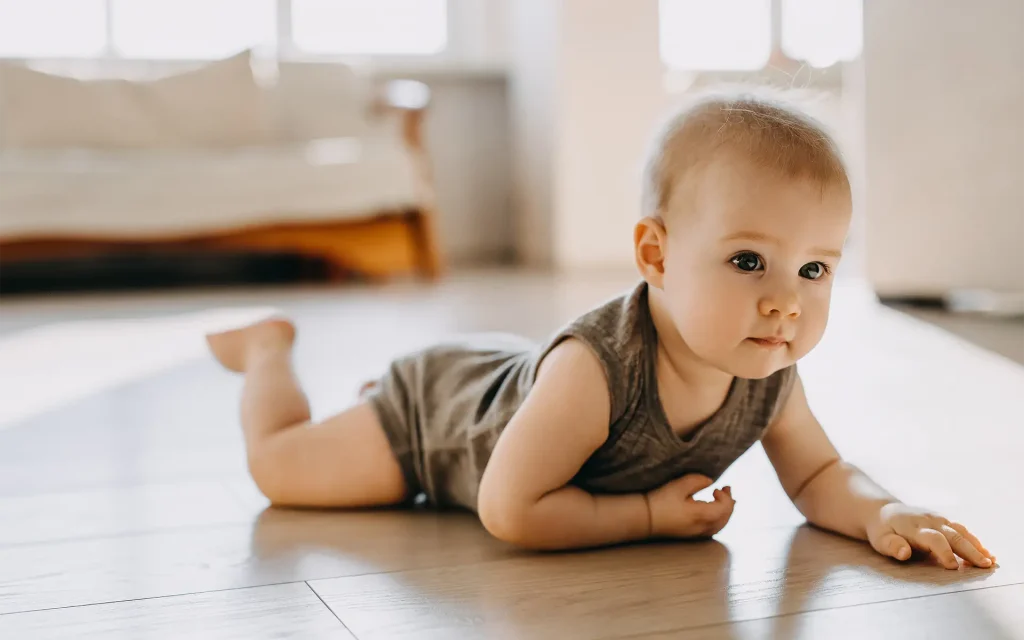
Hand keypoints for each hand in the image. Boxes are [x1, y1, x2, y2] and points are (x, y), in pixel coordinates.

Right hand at [646, 474, 735, 538]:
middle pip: (725, 518)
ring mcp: (698, 533)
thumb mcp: (678, 485)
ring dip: (725, 512)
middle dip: (729, 503)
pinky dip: (718, 520)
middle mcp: (703, 527)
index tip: (717, 487)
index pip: (725, 508)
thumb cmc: (661, 501)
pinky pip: (713, 529)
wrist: (646, 519)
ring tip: (724, 500)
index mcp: (702, 515)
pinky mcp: (691, 535)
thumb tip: (710, 481)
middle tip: (726, 489)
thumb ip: (697, 481)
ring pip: (720, 525)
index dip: (726, 497)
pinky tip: (714, 512)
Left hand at [866, 502, 995, 569]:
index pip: (933, 539)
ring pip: (961, 532)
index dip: (944, 552)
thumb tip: (904, 553)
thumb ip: (892, 546)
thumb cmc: (882, 530)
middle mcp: (930, 521)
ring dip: (977, 546)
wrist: (884, 511)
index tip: (954, 567)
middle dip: (970, 550)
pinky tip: (986, 554)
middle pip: (954, 535)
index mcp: (914, 527)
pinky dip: (975, 542)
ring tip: (990, 561)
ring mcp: (939, 519)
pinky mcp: (945, 521)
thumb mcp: (880, 539)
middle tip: (984, 565)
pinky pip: (962, 530)